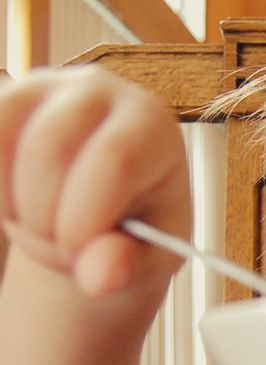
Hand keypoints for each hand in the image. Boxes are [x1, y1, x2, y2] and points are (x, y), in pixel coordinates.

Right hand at [0, 66, 191, 297]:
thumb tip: (98, 278)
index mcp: (152, 126)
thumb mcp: (149, 257)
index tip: (77, 255)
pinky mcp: (7, 97)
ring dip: (13, 204)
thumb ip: (128, 266)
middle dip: (46, 218)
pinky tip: (15, 208)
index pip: (112, 162)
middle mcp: (100, 90)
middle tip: (63, 250)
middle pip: (51, 150)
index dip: (85, 218)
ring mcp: (45, 86)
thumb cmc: (137, 226)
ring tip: (41, 229)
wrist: (101, 203)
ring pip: (4, 139)